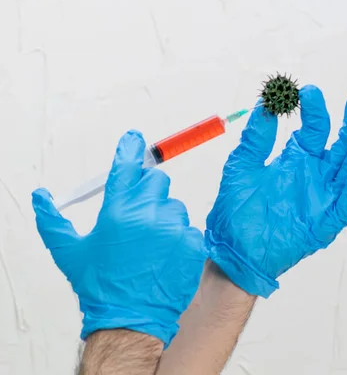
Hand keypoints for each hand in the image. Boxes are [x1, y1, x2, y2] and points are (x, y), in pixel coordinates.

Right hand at [32, 130, 205, 346]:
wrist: (130, 320)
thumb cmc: (98, 286)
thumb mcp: (68, 253)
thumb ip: (53, 220)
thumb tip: (41, 196)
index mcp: (117, 212)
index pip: (126, 166)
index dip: (130, 149)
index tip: (135, 139)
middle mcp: (147, 215)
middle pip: (157, 180)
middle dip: (148, 190)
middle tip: (139, 212)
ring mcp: (174, 230)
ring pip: (174, 206)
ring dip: (163, 217)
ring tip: (150, 244)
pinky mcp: (192, 244)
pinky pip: (188, 229)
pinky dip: (178, 238)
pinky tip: (165, 256)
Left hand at [204, 85, 346, 296]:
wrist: (231, 250)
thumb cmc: (235, 211)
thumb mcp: (241, 166)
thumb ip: (256, 138)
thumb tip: (265, 104)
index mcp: (297, 160)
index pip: (316, 129)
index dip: (316, 110)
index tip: (308, 91)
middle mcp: (315, 176)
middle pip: (343, 143)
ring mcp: (323, 197)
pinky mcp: (327, 221)